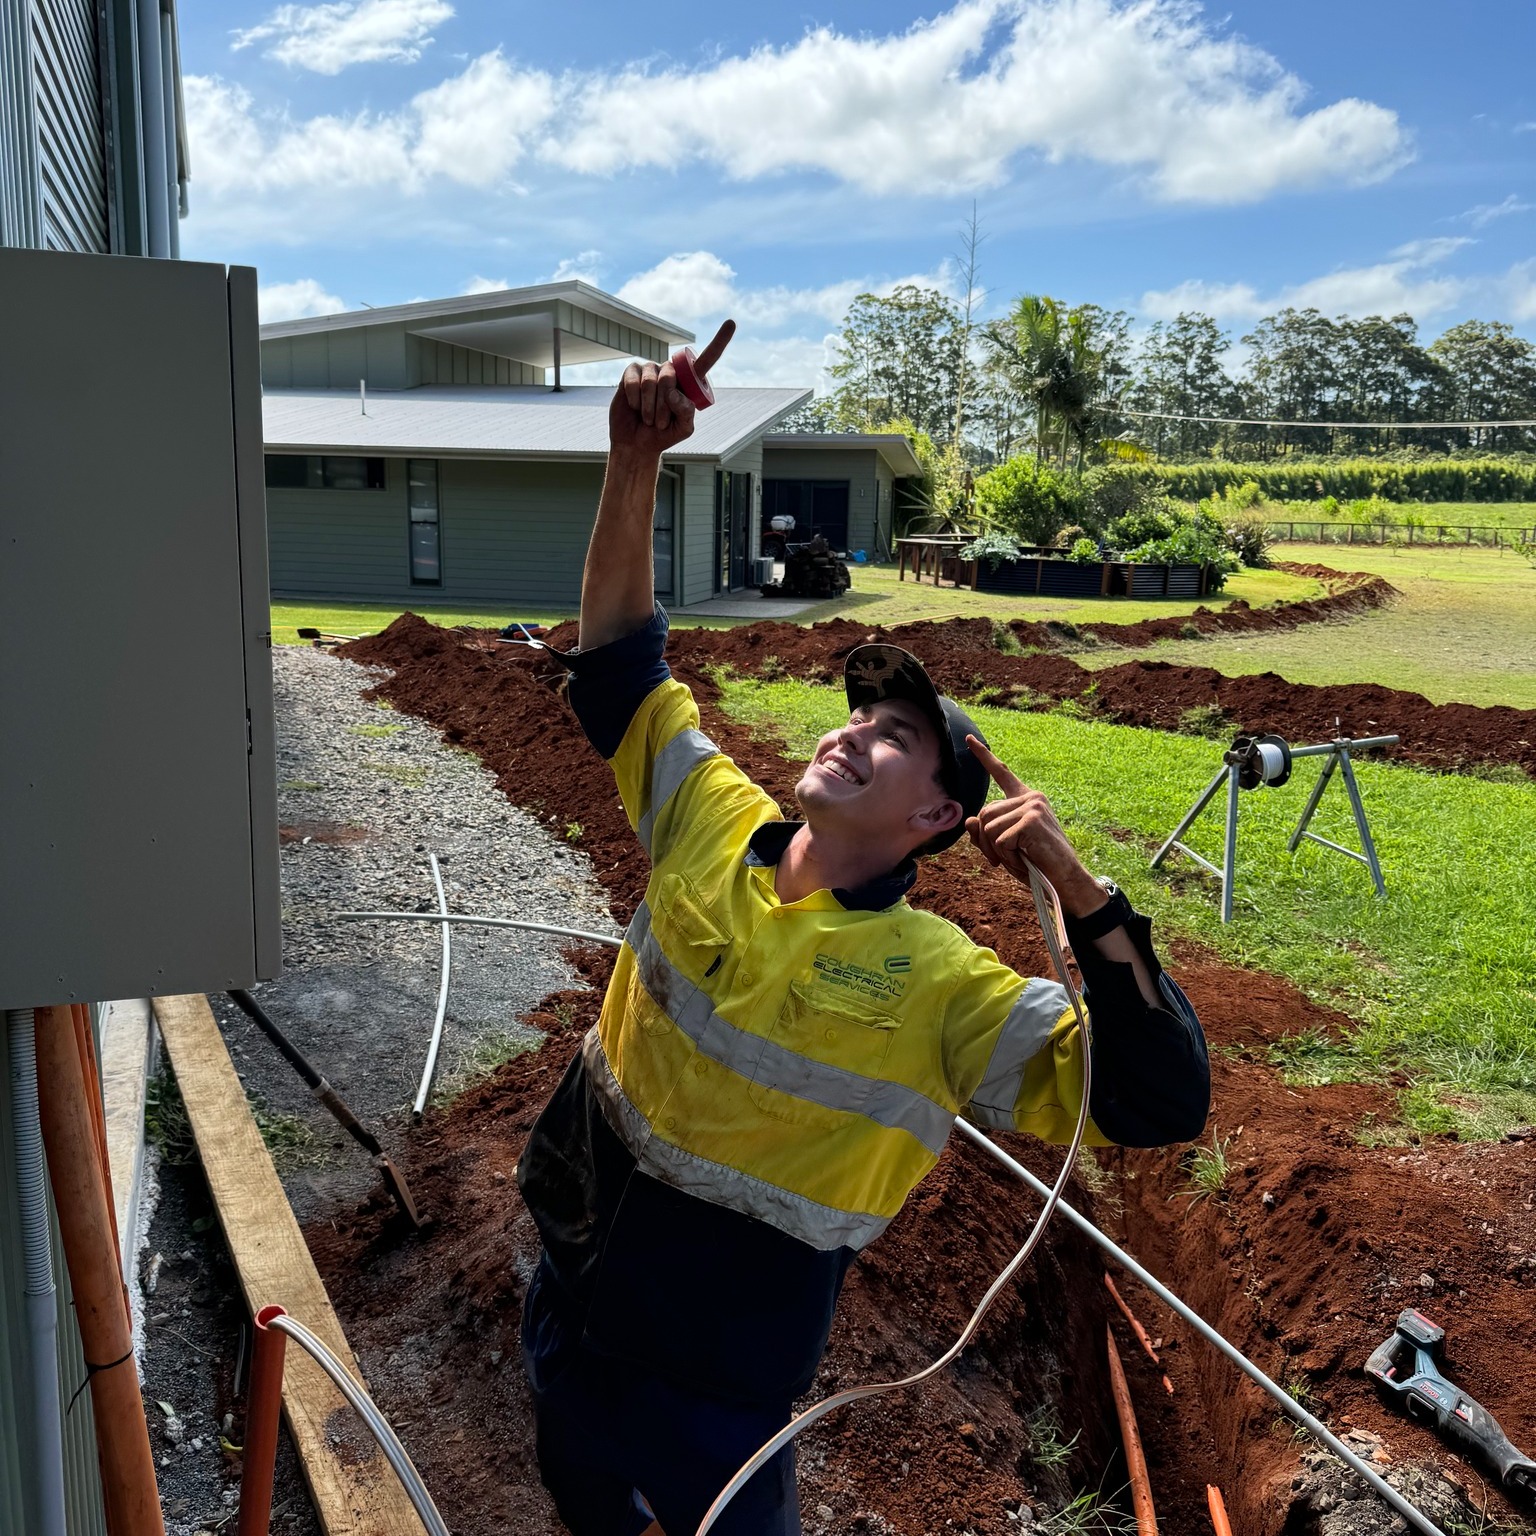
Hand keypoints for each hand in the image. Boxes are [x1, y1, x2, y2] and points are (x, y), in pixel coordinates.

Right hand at [609, 319, 734, 457]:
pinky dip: (634, 399)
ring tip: (649, 418)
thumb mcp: (683, 428)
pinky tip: (634, 406)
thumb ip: (686, 412)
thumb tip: (673, 392)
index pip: (707, 360)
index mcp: (689, 382)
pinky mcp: (632, 372)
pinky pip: (634, 380)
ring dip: (649, 406)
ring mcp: (651, 370)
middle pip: (670, 376)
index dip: (719, 342)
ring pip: (651, 381)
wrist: (637, 442)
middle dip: (664, 405)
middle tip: (661, 423)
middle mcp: (671, 371)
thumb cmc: (664, 434)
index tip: (732, 322)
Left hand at [963, 735, 1105, 917]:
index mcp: (1026, 799)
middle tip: (1004, 860)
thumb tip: (971, 820)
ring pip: (988, 828)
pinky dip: (1007, 857)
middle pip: (985, 813)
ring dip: (997, 851)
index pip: (1001, 773)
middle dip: (986, 843)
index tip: (969, 739)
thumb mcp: (1005, 847)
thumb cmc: (1036, 864)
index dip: (983, 756)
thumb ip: (986, 833)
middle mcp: (1031, 797)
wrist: (1065, 880)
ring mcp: (1032, 806)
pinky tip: (1026, 859)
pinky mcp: (1031, 820)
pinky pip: (1000, 841)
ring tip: (1019, 859)